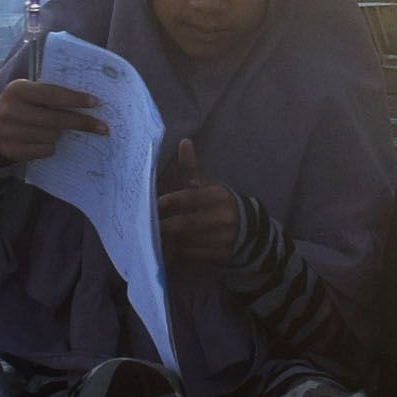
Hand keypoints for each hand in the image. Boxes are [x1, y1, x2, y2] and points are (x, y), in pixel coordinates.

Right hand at [0, 79, 100, 164]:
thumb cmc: (18, 107)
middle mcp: (11, 109)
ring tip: (54, 130)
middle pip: (55, 119)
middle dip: (80, 123)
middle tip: (102, 127)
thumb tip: (86, 103)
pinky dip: (49, 147)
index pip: (52, 94)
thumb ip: (49, 95)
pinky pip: (44, 150)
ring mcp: (9, 131)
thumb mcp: (27, 94)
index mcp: (18, 89)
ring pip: (51, 136)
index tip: (95, 103)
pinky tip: (42, 141)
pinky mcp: (10, 150)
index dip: (74, 99)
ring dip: (59, 134)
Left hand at [155, 140, 240, 265]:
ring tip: (153, 238)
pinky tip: (169, 249)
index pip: (193, 198)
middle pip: (188, 224)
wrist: (250, 229)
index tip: (156, 204)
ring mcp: (224, 238)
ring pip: (189, 241)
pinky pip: (194, 255)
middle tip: (147, 226)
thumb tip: (184, 142)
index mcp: (219, 196)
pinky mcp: (222, 255)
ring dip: (170, 241)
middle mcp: (224, 217)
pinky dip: (180, 252)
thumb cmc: (220, 203)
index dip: (173, 202)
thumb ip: (193, 167)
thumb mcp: (209, 184)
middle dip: (166, 226)